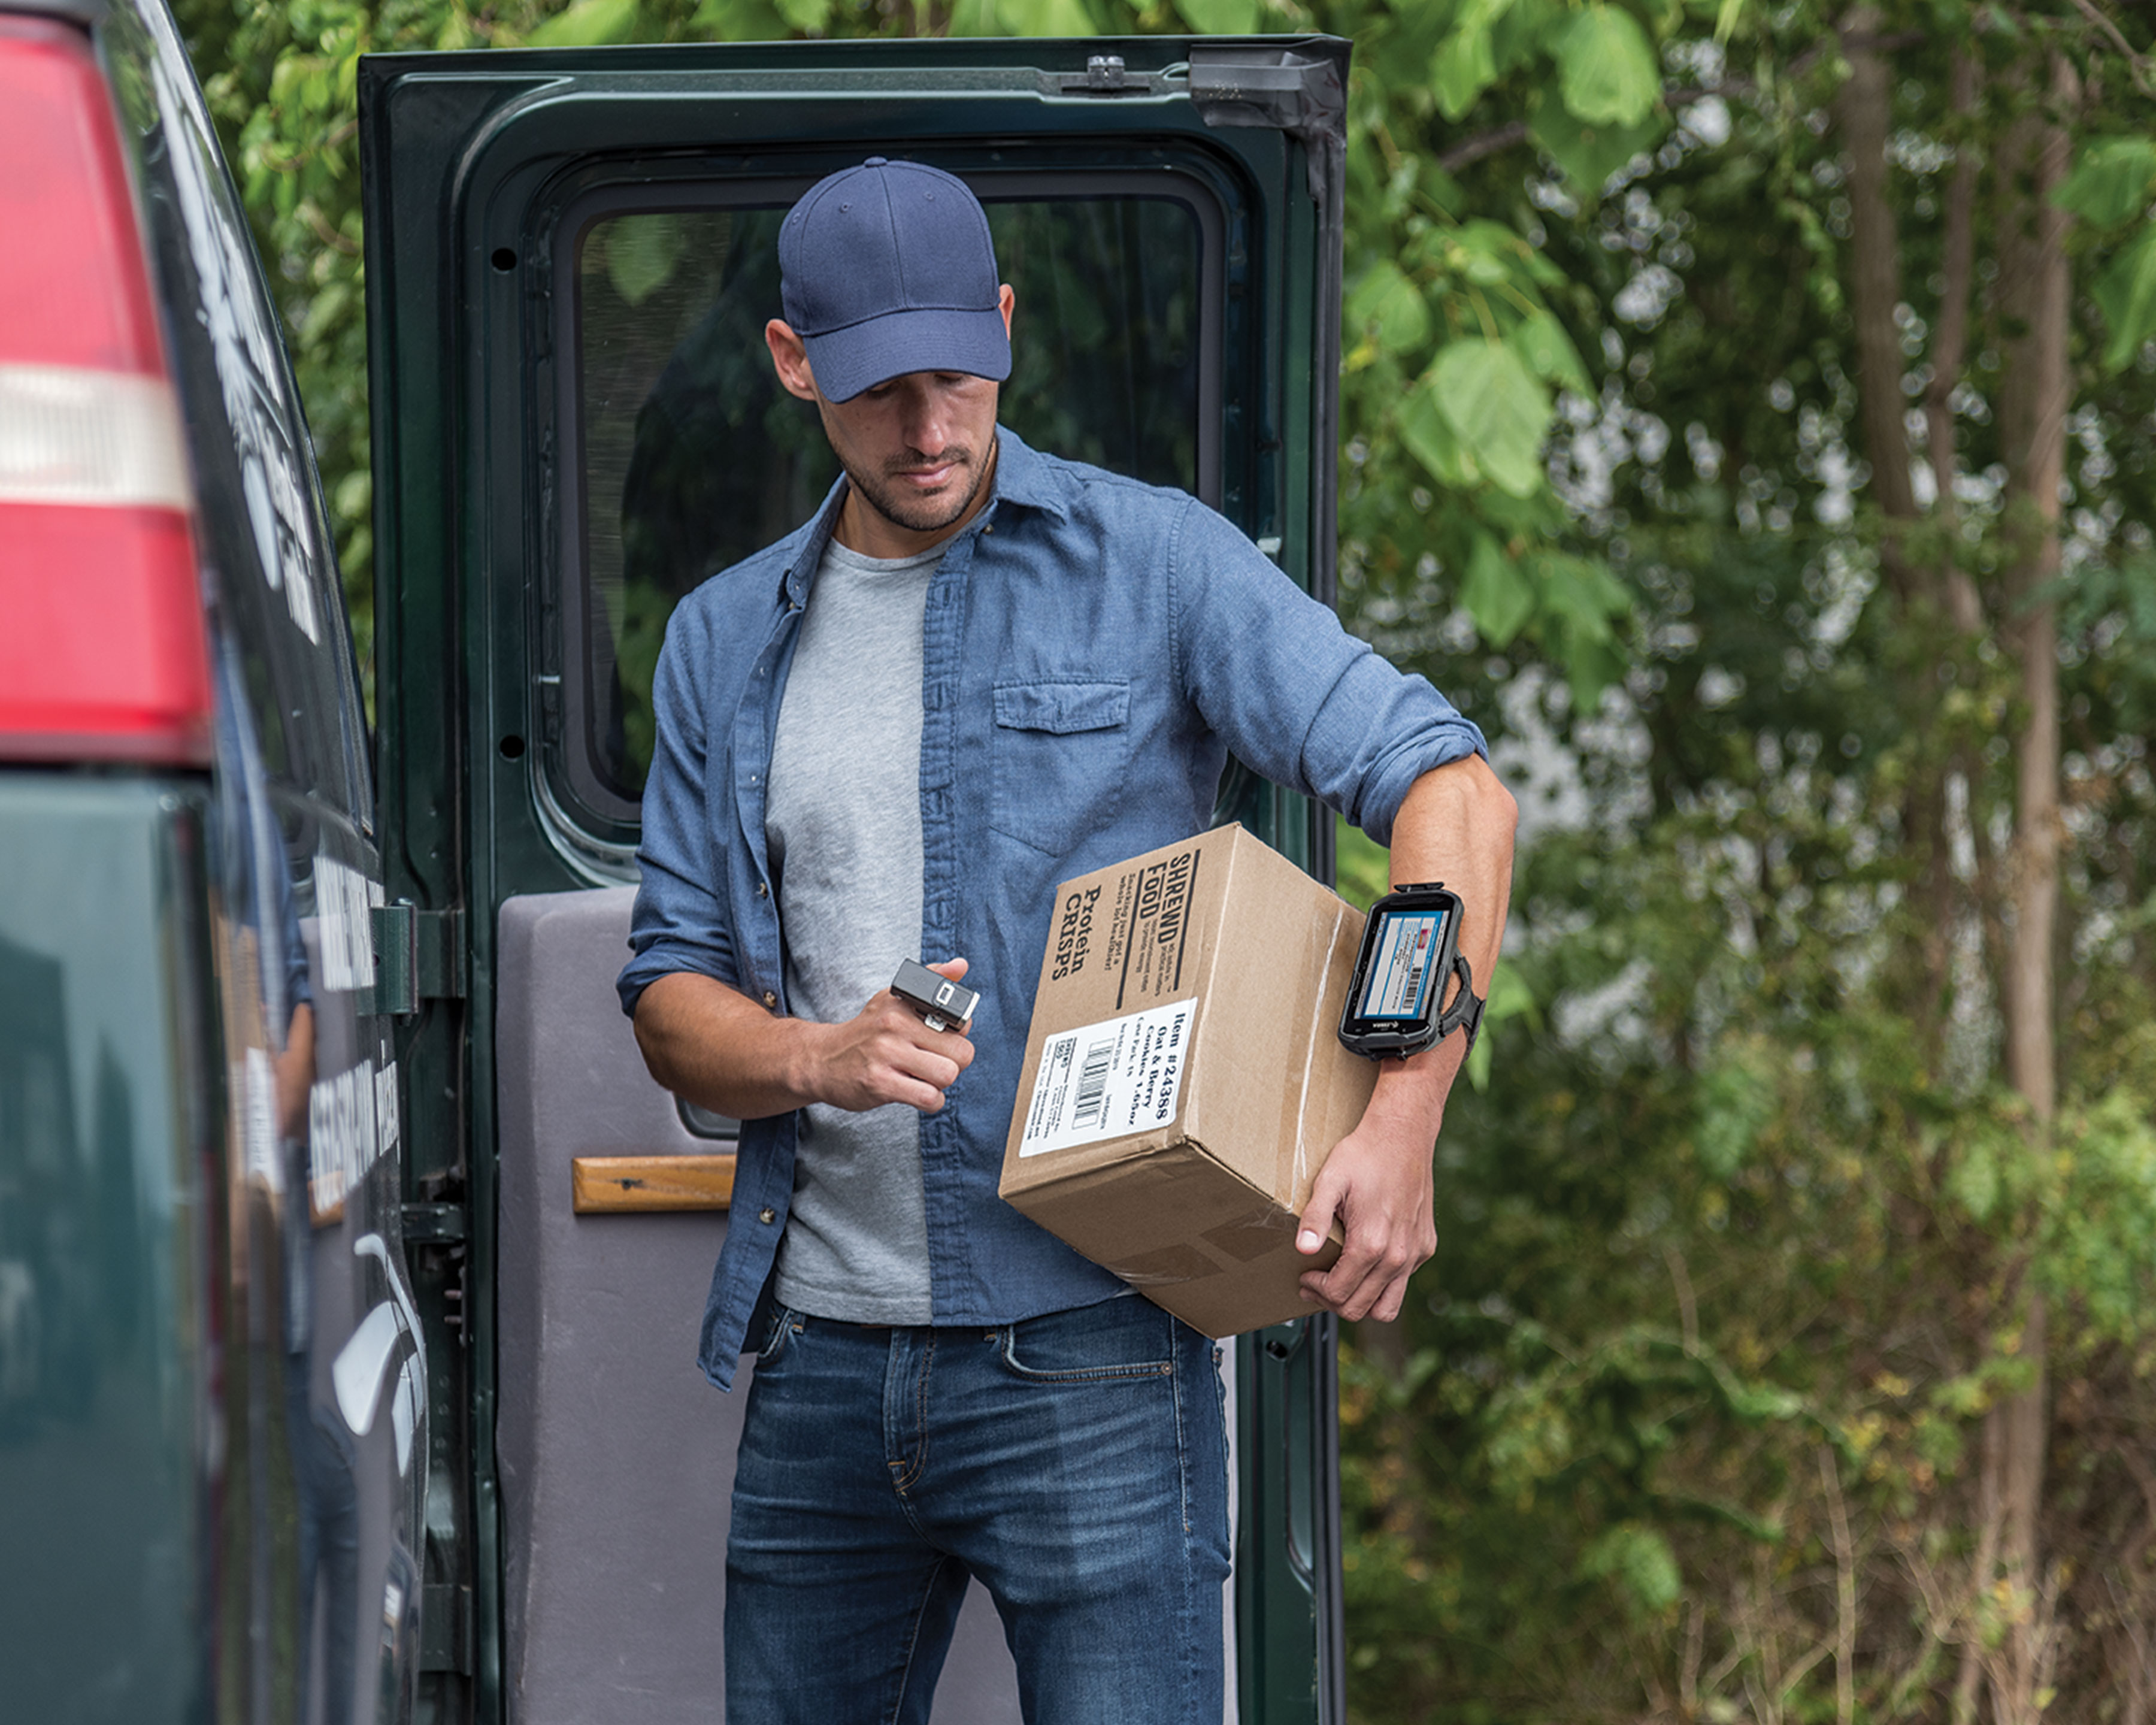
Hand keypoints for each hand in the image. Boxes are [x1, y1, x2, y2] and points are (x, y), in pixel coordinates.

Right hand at [803, 958, 975, 1114]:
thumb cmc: (866, 1032)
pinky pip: (929, 1098)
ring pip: (947, 1075)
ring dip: (941, 1084)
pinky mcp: (880, 1084)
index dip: (958, 1036)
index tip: (941, 1040)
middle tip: (935, 1063)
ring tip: (924, 1078)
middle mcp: (895, 1025)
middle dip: (955, 1064)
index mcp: (903, 1003)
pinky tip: (916, 1093)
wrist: (820, 1060)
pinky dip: (931, 1101)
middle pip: (961, 1053)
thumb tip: (961, 965)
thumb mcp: (893, 998)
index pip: (961, 1021)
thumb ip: (931, 981)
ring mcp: (887, 1054)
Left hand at [1293, 1091, 1441, 1323]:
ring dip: (1360, 1303)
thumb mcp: (1330, 1181)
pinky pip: (1403, 1282)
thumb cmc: (1364, 1155)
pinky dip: (1382, 1284)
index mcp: (1372, 1243)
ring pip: (1387, 1307)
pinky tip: (1365, 1261)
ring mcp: (1415, 1254)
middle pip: (1360, 1307)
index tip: (1305, 1276)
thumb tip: (1303, 1250)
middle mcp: (1398, 1256)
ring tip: (1341, 1284)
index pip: (1339, 1293)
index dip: (1315, 1290)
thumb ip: (1314, 1218)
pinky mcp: (1425, 1247)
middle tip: (1315, 1284)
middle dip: (1331, 1301)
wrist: (1403, 1135)